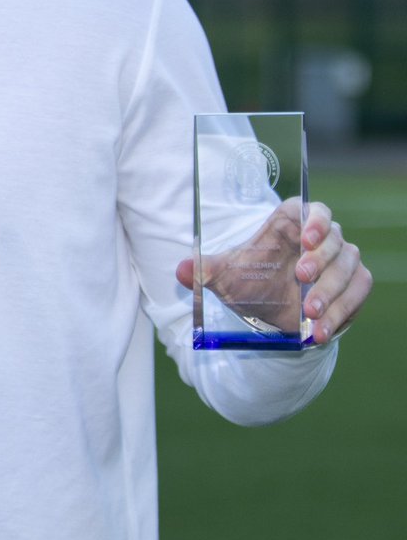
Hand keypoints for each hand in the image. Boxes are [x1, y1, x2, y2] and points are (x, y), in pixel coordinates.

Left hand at [175, 199, 372, 343]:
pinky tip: (321, 330)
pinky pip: (358, 291)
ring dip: (331, 290)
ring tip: (309, 312)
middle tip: (300, 277)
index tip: (306, 236)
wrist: (270, 315)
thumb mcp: (225, 276)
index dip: (314, 219)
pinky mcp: (353, 285)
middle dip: (319, 259)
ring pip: (348, 266)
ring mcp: (339, 262)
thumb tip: (181, 270)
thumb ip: (205, 269)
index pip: (311, 209)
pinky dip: (343, 310)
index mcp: (290, 225)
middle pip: (333, 239)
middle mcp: (319, 240)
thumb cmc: (250, 284)